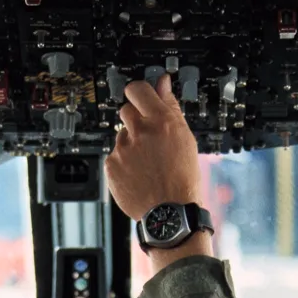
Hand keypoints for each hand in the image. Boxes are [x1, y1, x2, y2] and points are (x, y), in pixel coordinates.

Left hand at [105, 74, 203, 221]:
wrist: (171, 213)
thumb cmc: (183, 178)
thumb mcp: (185, 139)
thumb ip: (170, 107)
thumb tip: (163, 83)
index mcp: (161, 121)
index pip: (139, 89)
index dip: (139, 93)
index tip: (141, 98)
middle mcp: (140, 132)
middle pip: (126, 110)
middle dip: (135, 120)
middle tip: (148, 138)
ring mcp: (123, 149)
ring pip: (121, 136)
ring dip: (131, 144)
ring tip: (147, 163)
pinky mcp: (111, 165)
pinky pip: (114, 156)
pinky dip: (123, 163)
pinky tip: (138, 174)